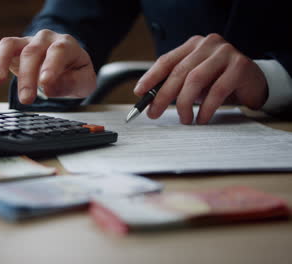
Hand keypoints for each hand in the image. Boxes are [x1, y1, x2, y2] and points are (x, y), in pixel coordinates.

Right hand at [0, 29, 95, 103]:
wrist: (66, 65)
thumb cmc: (74, 73)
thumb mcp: (83, 82)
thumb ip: (72, 83)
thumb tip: (49, 87)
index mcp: (65, 44)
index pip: (57, 51)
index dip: (51, 66)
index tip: (45, 83)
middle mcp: (43, 39)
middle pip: (32, 52)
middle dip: (27, 76)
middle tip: (26, 99)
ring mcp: (24, 43)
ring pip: (8, 45)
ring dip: (0, 63)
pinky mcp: (9, 53)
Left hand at [134, 33, 267, 124]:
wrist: (254, 83)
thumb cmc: (218, 82)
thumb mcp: (193, 82)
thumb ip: (174, 85)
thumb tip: (149, 102)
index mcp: (192, 45)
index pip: (166, 60)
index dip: (150, 77)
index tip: (139, 93)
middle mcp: (208, 44)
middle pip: (178, 72)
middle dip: (163, 95)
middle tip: (154, 113)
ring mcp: (225, 52)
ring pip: (195, 80)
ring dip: (184, 103)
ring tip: (184, 119)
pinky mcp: (240, 66)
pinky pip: (217, 90)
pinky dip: (206, 108)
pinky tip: (202, 118)